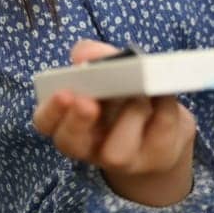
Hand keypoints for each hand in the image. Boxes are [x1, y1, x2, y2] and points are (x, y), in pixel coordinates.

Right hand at [31, 39, 197, 206]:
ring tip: (141, 93)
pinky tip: (164, 94)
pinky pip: (159, 130)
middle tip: (89, 103)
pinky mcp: (157, 158)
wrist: (167, 126)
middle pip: (70, 144)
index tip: (64, 93)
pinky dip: (164, 105)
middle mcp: (90, 146)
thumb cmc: (128, 95)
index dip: (51, 110)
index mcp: (71, 120)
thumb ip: (96, 57)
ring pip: (117, 150)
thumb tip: (85, 52)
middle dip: (77, 121)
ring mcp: (123, 160)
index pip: (46, 122)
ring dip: (130, 112)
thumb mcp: (111, 72)